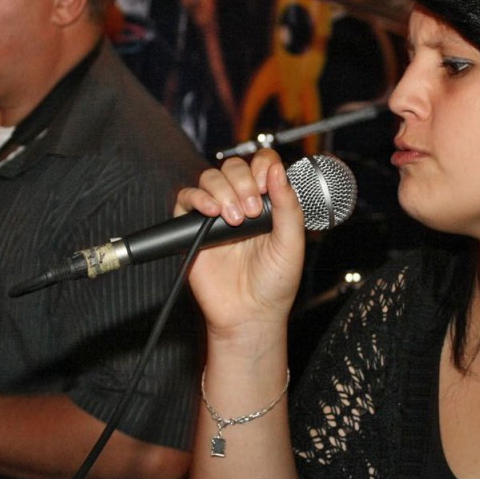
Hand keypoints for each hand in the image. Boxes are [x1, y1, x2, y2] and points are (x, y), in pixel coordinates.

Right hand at [174, 150, 305, 352]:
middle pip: (234, 167)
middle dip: (242, 182)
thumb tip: (278, 170)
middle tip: (250, 211)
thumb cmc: (274, 283)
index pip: (262, 165)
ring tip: (233, 219)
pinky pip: (187, 198)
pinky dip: (198, 198)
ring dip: (222, 191)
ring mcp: (216, 214)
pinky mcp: (193, 228)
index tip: (265, 185)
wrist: (249, 314)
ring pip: (210, 178)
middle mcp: (241, 203)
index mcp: (268, 204)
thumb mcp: (292, 244)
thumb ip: (289, 206)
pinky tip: (212, 212)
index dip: (262, 166)